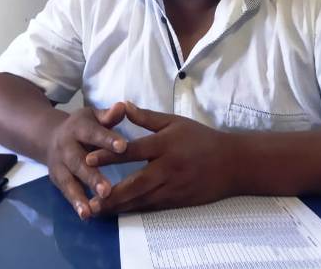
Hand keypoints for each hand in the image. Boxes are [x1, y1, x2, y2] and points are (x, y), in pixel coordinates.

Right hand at [46, 102, 127, 219]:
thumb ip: (108, 116)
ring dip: (80, 195)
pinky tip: (86, 215)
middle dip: (92, 176)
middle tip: (107, 189)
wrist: (49, 136)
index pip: (94, 133)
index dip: (107, 139)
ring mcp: (59, 164)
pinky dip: (75, 203)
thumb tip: (123, 106)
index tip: (123, 147)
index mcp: (78, 127)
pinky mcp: (57, 178)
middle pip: (79, 161)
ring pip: (70, 180)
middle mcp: (66, 146)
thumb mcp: (93, 116)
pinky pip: (66, 191)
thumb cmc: (83, 126)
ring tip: (93, 209)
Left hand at [84, 102, 235, 214]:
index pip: (132, 151)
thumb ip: (147, 117)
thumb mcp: (175, 122)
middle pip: (135, 183)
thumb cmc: (201, 139)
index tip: (88, 159)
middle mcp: (167, 168)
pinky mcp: (177, 201)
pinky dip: (134, 210)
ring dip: (118, 206)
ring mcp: (173, 187)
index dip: (109, 156)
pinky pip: (152, 207)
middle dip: (110, 193)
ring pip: (142, 199)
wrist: (232, 163)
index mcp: (165, 145)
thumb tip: (122, 106)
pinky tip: (118, 213)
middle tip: (89, 199)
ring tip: (96, 211)